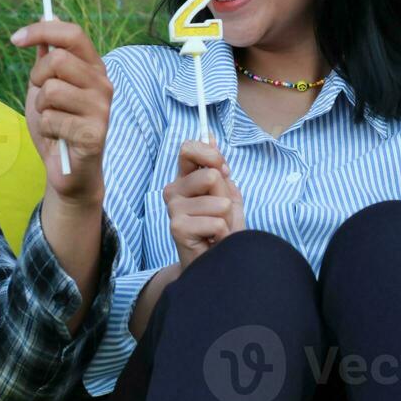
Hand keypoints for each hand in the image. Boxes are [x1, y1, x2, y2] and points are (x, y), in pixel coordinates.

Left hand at [12, 20, 111, 205]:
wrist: (68, 171)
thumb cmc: (57, 125)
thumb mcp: (46, 86)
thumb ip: (48, 57)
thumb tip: (48, 17)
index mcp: (94, 68)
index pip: (73, 34)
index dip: (42, 31)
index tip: (15, 39)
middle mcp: (103, 84)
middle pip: (58, 60)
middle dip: (37, 78)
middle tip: (40, 96)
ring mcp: (101, 109)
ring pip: (51, 91)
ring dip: (41, 108)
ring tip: (53, 120)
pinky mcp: (94, 133)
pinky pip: (52, 119)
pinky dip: (46, 129)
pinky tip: (59, 138)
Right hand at [163, 138, 244, 272]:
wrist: (215, 265)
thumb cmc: (221, 230)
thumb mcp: (226, 195)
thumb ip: (218, 167)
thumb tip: (210, 135)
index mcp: (184, 179)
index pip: (189, 149)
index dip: (211, 155)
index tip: (223, 170)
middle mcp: (173, 190)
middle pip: (212, 176)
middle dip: (226, 198)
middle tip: (221, 215)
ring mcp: (173, 209)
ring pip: (219, 202)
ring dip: (227, 220)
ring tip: (218, 231)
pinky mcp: (177, 227)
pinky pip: (216, 222)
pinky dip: (223, 234)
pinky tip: (212, 241)